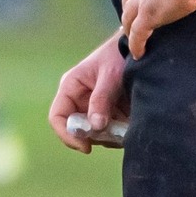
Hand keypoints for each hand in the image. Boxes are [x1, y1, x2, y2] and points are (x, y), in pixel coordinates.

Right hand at [49, 35, 126, 153]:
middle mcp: (78, 101)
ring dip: (109, 136)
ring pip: (94, 135)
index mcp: (70, 87)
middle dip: (94, 138)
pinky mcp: (109, 115)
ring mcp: (93, 109)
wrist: (138, 49)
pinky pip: (109, 133)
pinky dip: (118, 134)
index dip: (67, 135)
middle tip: (114, 135)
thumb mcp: (110, 75)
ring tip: (126, 126)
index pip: (57, 117)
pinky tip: (130, 124)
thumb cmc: (119, 55)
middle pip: (77, 131)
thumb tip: (96, 126)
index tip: (86, 147)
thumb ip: (101, 99)